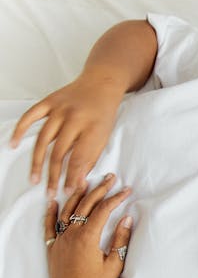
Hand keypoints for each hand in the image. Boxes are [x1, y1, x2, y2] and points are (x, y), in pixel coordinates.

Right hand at [11, 72, 124, 198]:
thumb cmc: (103, 115)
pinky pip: (30, 116)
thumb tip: (77, 184)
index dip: (71, 178)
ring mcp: (60, 109)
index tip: (66, 192)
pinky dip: (20, 130)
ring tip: (34, 179)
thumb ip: (90, 159)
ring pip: (43, 139)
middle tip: (49, 193)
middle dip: (54, 176)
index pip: (79, 159)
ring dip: (37, 161)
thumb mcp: (104, 138)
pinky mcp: (49, 101)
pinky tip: (13, 144)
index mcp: (93, 130)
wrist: (101, 84)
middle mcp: (75, 119)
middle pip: (59, 153)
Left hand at [45, 174, 131, 277]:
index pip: (102, 210)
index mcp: (87, 238)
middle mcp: (71, 235)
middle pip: (85, 205)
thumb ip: (120, 239)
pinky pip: (50, 226)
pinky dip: (52, 212)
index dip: (115, 198)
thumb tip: (127, 219)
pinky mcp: (53, 248)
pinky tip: (54, 201)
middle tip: (110, 178)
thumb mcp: (114, 263)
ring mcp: (60, 241)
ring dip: (77, 194)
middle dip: (99, 190)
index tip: (126, 190)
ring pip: (67, 211)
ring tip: (86, 181)